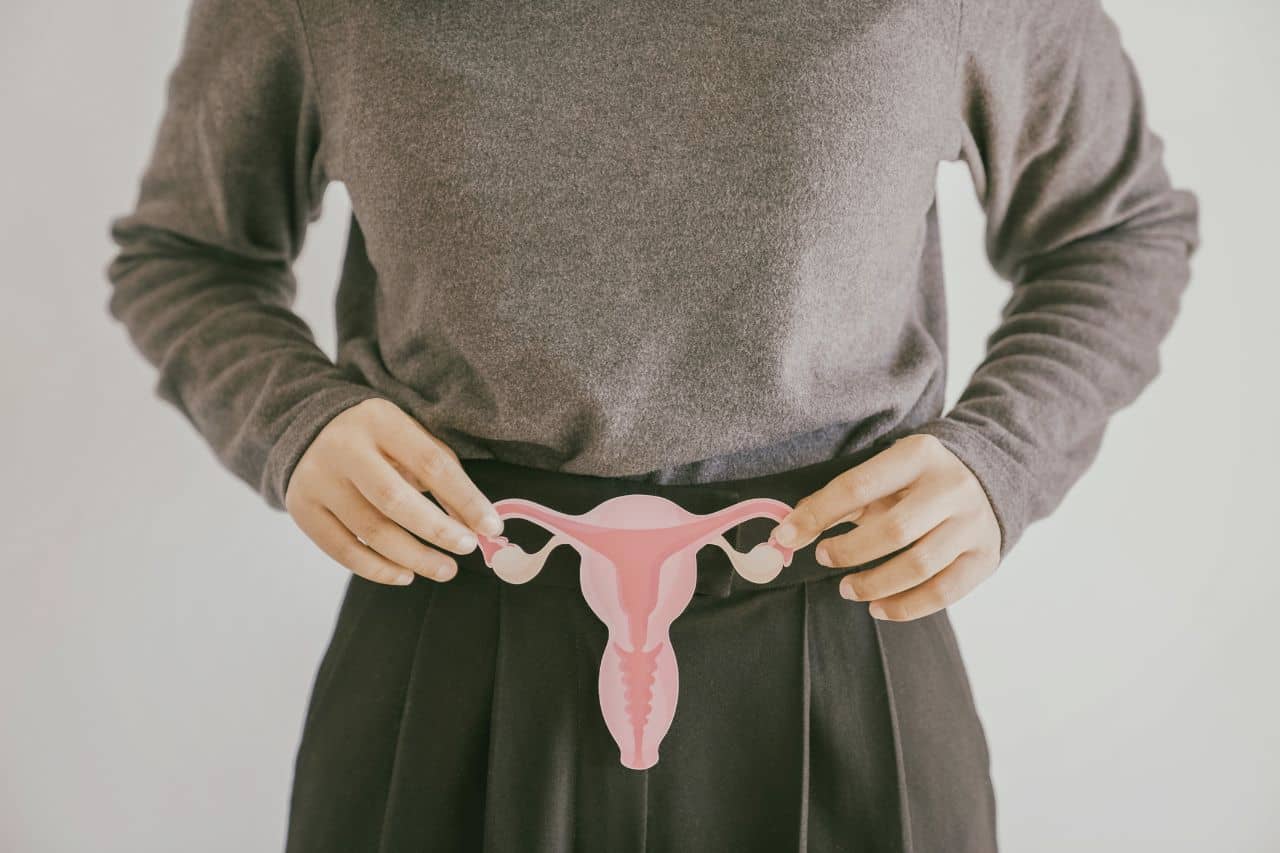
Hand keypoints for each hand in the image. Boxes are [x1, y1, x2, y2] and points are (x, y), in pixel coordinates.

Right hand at [284, 398, 503, 585]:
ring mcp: (318, 479)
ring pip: (370, 531)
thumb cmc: (381, 441)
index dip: (465, 498)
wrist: (311, 430)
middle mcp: (344, 448)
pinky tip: (405, 575)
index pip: (431, 464)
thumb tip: (478, 525)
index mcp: (380, 420)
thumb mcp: (412, 440)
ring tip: (445, 570)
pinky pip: (342, 549)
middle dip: (437, 530)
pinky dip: (377, 569)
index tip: (492, 527)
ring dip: (414, 557)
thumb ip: (444, 475)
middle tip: (467, 550)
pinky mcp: (302, 508)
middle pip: (395, 500)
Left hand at [769, 433, 1000, 620]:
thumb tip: (790, 531)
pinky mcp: (985, 557)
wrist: (988, 477)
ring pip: (918, 566)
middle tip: (823, 558)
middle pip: (892, 531)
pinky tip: (878, 607)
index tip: (785, 537)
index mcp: (918, 454)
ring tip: (848, 589)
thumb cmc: (917, 480)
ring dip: (874, 584)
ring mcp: (973, 523)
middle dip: (848, 552)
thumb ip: (840, 499)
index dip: (816, 516)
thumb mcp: (883, 474)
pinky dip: (905, 607)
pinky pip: (943, 593)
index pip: (856, 487)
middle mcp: (951, 487)